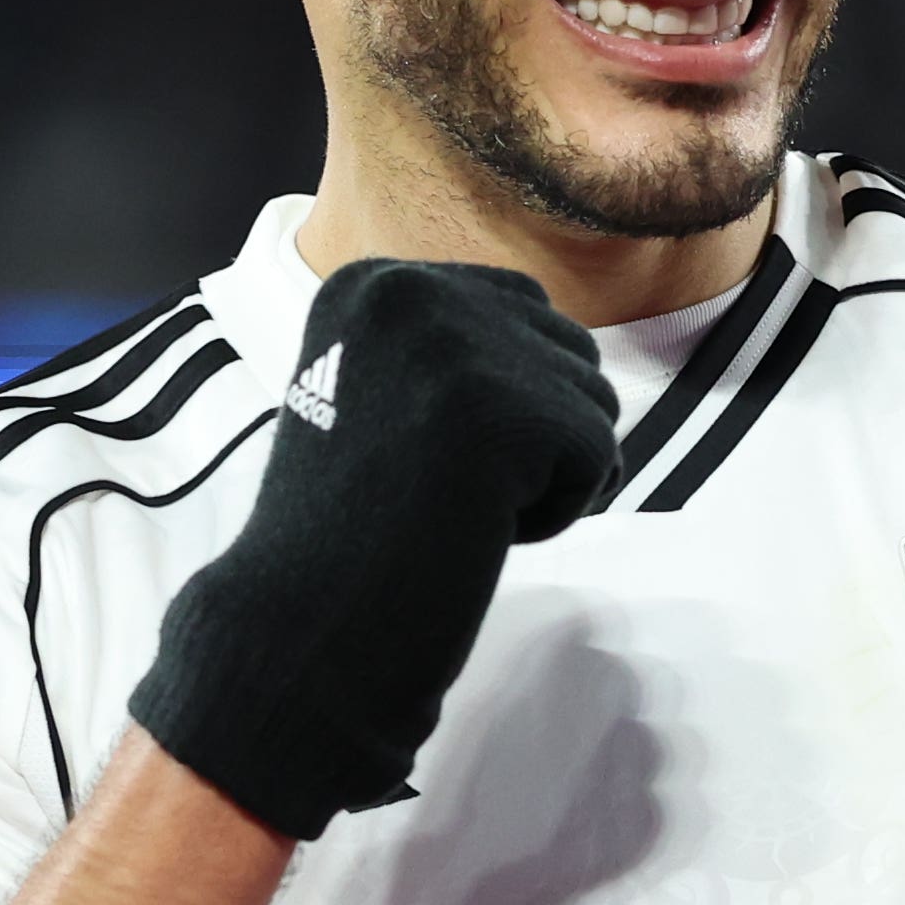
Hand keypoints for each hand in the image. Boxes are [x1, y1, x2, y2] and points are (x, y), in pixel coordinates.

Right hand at [129, 258, 619, 836]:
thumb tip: (566, 340)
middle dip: (532, 434)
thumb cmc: (346, 530)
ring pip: (592, 403)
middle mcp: (414, 290)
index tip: (415, 452)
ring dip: (545, 474)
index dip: (498, 402)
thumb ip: (459, 347)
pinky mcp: (509, 411)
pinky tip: (475, 530)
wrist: (304, 622)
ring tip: (454, 505)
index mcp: (373, 283)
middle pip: (566, 349)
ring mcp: (461, 347)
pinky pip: (599, 458)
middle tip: (439, 488)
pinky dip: (555, 514)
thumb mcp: (381, 391)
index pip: (518, 310)